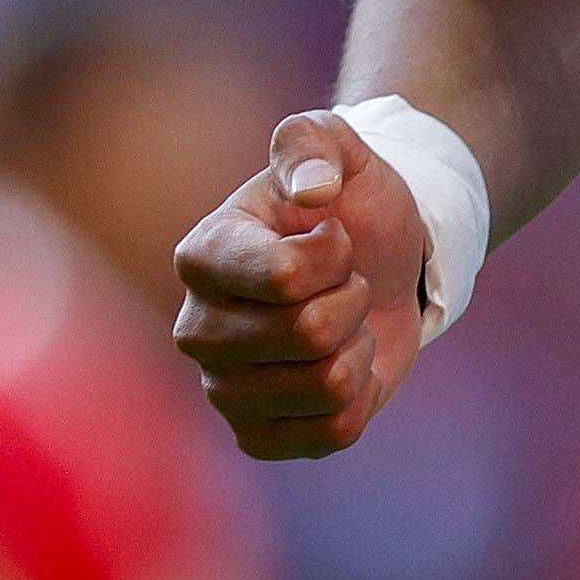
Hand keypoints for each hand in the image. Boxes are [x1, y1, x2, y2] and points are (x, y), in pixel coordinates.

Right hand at [171, 110, 431, 459]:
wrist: (382, 262)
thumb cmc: (349, 204)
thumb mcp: (340, 148)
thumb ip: (315, 144)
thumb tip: (313, 191)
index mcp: (202, 255)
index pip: (285, 277)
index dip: (336, 255)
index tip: (333, 234)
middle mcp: (197, 328)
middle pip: (309, 334)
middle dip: (352, 299)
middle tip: (342, 282)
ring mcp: (222, 388)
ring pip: (327, 386)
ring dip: (358, 346)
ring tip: (342, 321)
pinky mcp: (257, 434)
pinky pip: (334, 431)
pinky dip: (361, 396)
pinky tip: (342, 364)